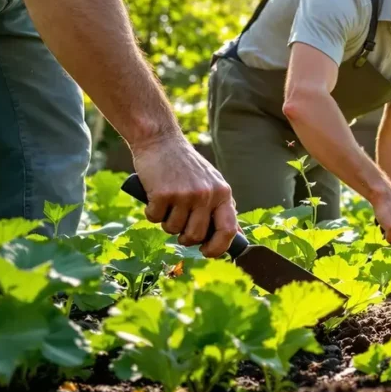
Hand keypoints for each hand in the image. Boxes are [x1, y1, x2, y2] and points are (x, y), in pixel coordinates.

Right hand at [129, 132, 237, 257]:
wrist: (160, 140)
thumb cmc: (186, 165)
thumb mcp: (212, 183)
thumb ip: (223, 207)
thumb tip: (238, 236)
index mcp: (223, 193)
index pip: (228, 230)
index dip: (218, 248)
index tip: (206, 251)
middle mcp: (207, 194)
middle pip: (196, 236)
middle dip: (184, 237)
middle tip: (178, 224)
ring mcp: (185, 194)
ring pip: (173, 229)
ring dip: (167, 222)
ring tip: (167, 204)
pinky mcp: (162, 193)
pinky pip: (155, 218)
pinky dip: (151, 212)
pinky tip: (154, 197)